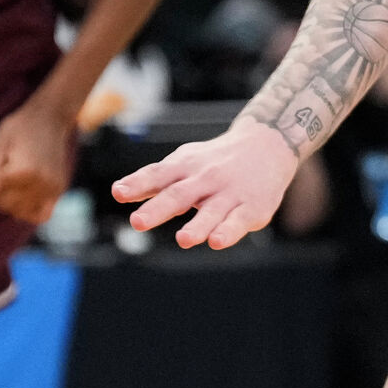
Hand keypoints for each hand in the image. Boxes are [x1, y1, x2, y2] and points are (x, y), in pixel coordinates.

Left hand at [0, 98, 74, 225]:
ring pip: (23, 213)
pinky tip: (27, 197)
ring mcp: (53, 188)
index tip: (1, 163)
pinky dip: (31, 211)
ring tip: (17, 182)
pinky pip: (42, 215)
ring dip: (14, 203)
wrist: (50, 118)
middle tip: (8, 171)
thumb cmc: (19, 129)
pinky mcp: (59, 190)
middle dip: (1, 194)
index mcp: (23, 171)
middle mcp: (41, 182)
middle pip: (8, 207)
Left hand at [111, 117, 297, 249]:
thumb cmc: (216, 160)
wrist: (268, 146)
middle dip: (158, 209)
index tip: (119, 193)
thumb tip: (121, 191)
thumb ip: (155, 180)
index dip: (137, 184)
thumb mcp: (184, 162)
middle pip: (179, 194)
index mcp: (185, 167)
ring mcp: (229, 194)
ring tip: (183, 239)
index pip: (158, 175)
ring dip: (197, 226)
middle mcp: (205, 179)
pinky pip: (237, 221)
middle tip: (138, 221)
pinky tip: (216, 242)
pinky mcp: (251, 208)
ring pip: (211, 211)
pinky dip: (227, 231)